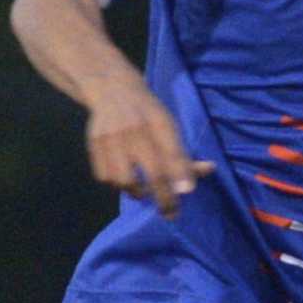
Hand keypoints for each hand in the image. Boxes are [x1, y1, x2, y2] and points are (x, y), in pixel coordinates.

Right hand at [83, 83, 214, 217]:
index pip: (173, 152)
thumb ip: (182, 151)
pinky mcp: (94, 143)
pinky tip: (124, 177)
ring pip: (124, 180)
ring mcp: (111, 137)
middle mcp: (135, 129)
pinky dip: (117, 184)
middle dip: (164, 197)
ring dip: (136, 192)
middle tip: (170, 213)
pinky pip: (105, 177)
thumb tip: (209, 170)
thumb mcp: (168, 125)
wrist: (111, 89)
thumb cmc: (147, 113)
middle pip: (152, 172)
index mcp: (158, 121)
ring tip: (143, 190)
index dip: (181, 173)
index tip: (188, 192)